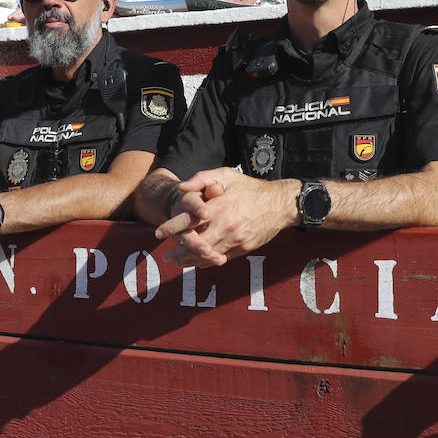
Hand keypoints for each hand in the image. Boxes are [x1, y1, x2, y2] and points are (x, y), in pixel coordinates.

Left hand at [154, 169, 296, 267]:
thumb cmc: (251, 188)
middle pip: (195, 245)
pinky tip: (198, 263)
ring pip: (206, 255)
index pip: (188, 220)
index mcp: (219, 207)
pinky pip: (220, 259)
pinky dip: (206, 262)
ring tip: (178, 262)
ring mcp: (235, 240)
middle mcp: (225, 226)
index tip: (158, 233)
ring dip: (190, 261)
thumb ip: (202, 178)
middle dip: (178, 251)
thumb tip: (181, 188)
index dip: (171, 228)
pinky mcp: (243, 249)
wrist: (280, 204)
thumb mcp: (227, 175)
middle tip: (166, 255)